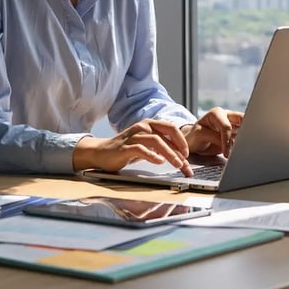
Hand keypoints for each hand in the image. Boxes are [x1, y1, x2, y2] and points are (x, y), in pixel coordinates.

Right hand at [72, 119, 192, 175]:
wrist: (101, 152)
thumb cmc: (125, 150)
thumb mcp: (145, 144)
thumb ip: (160, 146)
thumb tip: (180, 156)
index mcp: (149, 124)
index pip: (171, 128)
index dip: (182, 140)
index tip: (188, 154)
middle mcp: (142, 127)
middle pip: (166, 134)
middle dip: (179, 149)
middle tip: (186, 163)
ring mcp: (133, 136)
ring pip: (156, 141)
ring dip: (170, 154)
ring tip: (177, 165)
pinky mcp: (125, 147)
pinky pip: (141, 149)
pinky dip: (152, 155)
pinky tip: (159, 161)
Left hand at [182, 107, 243, 156]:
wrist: (194, 143)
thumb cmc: (194, 136)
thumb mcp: (200, 135)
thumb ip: (215, 138)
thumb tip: (230, 145)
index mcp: (216, 113)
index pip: (226, 126)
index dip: (227, 140)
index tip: (226, 152)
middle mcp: (226, 116)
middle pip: (242, 121)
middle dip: (243, 133)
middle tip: (240, 147)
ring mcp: (232, 125)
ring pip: (245, 130)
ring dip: (243, 141)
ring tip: (238, 152)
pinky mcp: (236, 134)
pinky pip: (244, 138)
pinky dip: (242, 145)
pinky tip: (238, 152)